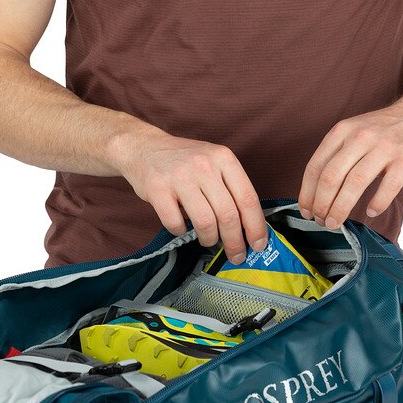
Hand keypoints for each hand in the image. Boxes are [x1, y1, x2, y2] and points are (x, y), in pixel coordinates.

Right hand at [109, 127, 268, 263]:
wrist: (144, 147)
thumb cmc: (183, 160)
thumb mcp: (213, 161)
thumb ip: (231, 187)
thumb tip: (249, 226)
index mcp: (223, 158)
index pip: (248, 198)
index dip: (255, 226)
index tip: (258, 245)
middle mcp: (204, 165)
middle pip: (228, 214)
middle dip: (235, 242)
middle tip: (236, 255)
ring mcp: (179, 177)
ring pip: (205, 222)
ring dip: (210, 239)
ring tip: (209, 240)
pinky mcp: (158, 189)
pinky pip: (175, 223)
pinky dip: (181, 232)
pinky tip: (182, 228)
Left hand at [298, 85, 402, 228]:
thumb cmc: (382, 130)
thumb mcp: (352, 132)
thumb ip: (335, 155)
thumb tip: (315, 193)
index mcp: (342, 131)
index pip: (316, 166)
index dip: (307, 193)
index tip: (306, 210)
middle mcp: (360, 137)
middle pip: (331, 177)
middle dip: (321, 204)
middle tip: (320, 220)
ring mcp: (385, 147)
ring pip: (355, 183)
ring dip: (341, 208)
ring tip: (336, 223)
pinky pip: (389, 186)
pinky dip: (377, 202)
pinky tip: (371, 212)